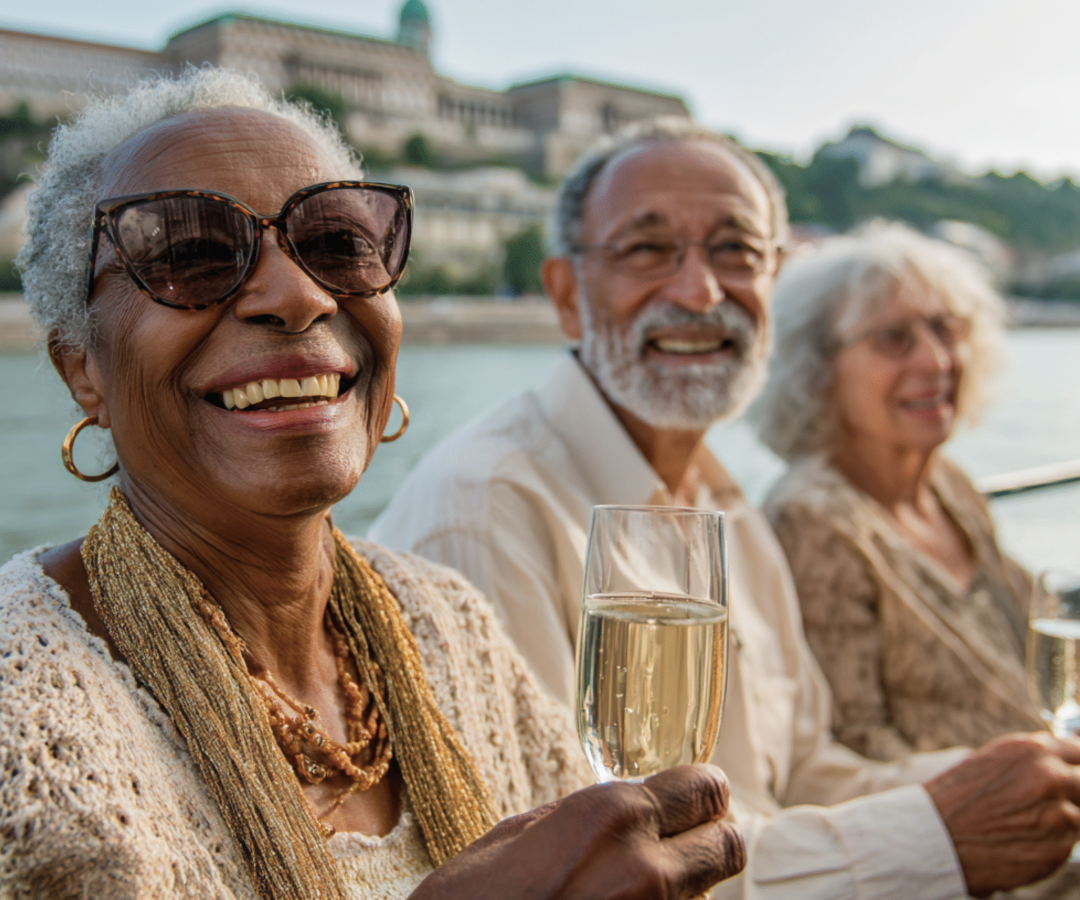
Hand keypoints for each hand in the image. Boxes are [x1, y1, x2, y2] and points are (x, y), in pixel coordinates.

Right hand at [409, 764, 744, 899]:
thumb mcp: (516, 834)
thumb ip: (579, 814)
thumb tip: (617, 807)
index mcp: (611, 817)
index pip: (707, 789)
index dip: (706, 792)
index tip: (699, 797)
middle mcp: (644, 867)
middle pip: (729, 846)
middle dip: (711, 838)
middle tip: (684, 840)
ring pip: (706, 892)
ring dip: (684, 883)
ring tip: (633, 887)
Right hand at [925, 733, 1079, 896]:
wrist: (936, 835)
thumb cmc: (959, 797)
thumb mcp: (995, 762)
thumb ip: (1034, 760)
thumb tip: (1066, 760)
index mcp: (1032, 750)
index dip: (1077, 764)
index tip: (1072, 773)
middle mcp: (1050, 777)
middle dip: (1074, 792)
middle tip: (1053, 802)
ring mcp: (1059, 813)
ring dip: (1065, 820)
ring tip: (1029, 824)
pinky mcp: (1060, 848)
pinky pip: (1071, 843)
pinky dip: (1054, 842)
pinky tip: (1024, 840)